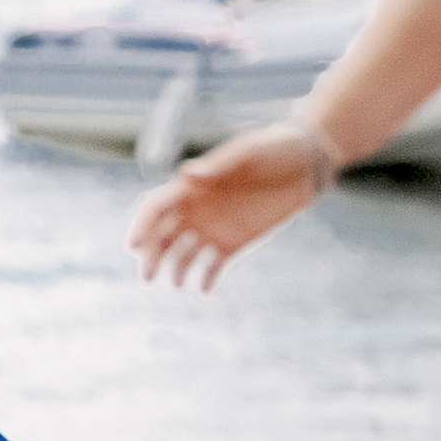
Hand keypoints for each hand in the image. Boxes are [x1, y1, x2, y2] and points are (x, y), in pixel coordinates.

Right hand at [125, 123, 330, 284]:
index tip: (134, 247)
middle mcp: (196, 210)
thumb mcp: (248, 153)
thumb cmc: (273, 149)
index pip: (156, 208)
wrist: (305, 162)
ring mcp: (213, 228)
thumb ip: (218, 166)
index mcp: (192, 186)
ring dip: (175, 271)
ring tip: (176, 285)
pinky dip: (205, 279)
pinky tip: (203, 291)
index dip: (142, 226)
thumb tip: (187, 174)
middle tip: (147, 278)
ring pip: (183, 254)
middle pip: (162, 236)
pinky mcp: (233, 243)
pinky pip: (212, 266)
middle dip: (152, 257)